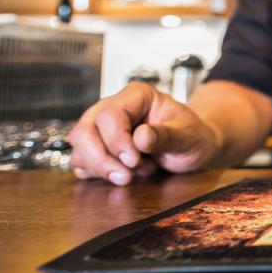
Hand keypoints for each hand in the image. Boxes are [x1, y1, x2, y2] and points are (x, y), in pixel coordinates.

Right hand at [68, 82, 222, 184]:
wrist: (192, 147)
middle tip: (127, 177)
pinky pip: (82, 162)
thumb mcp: (188, 136)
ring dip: (101, 168)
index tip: (134, 160)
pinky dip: (97, 174)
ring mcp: (101, 127)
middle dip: (102, 160)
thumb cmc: (192, 136)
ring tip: (133, 174)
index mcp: (136, 95)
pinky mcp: (98, 147)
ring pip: (79, 148)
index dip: (117, 141)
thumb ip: (166, 135)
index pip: (109, 115)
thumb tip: (140, 137)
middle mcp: (113, 107)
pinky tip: (122, 175)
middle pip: (85, 131)